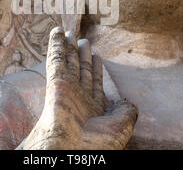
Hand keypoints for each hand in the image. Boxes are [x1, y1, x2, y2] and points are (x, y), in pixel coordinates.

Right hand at [23, 26, 137, 149]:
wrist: (74, 150)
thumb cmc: (98, 143)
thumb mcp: (122, 126)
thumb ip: (127, 111)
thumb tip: (127, 102)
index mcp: (92, 108)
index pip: (94, 82)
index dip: (96, 69)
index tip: (97, 56)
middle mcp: (79, 97)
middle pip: (80, 69)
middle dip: (81, 55)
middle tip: (83, 40)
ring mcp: (66, 88)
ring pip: (68, 61)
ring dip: (68, 46)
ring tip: (70, 33)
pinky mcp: (55, 82)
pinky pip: (56, 59)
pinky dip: (55, 45)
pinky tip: (57, 33)